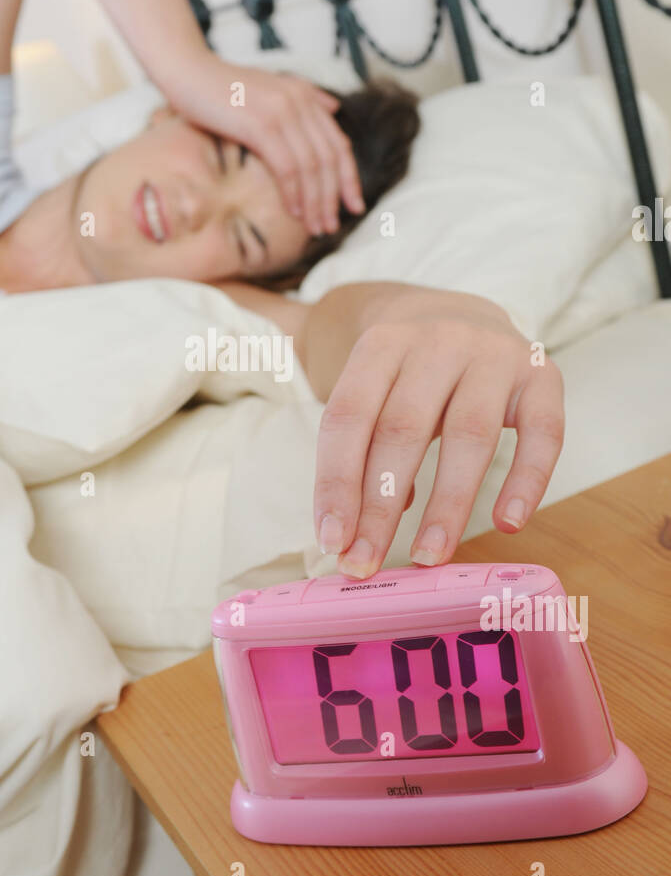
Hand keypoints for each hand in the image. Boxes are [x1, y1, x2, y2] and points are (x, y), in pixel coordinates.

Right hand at [165, 52, 363, 233]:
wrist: (185, 71)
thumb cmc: (220, 87)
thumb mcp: (269, 89)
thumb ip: (303, 97)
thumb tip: (334, 108)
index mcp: (305, 95)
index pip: (339, 144)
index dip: (350, 179)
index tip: (355, 207)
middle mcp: (299, 101)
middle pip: (330, 159)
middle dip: (333, 198)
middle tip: (330, 226)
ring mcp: (282, 111)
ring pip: (311, 167)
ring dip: (315, 202)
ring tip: (314, 226)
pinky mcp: (261, 124)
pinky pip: (287, 167)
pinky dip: (293, 193)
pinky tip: (293, 212)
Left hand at [313, 288, 564, 574]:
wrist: (463, 313)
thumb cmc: (408, 372)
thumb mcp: (372, 390)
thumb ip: (361, 449)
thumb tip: (360, 527)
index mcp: (382, 342)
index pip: (348, 416)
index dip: (336, 481)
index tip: (332, 540)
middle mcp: (438, 341)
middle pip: (403, 428)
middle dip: (380, 506)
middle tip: (367, 563)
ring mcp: (494, 355)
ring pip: (470, 434)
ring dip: (447, 504)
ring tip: (429, 556)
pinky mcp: (543, 375)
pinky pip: (543, 433)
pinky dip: (527, 481)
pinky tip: (508, 523)